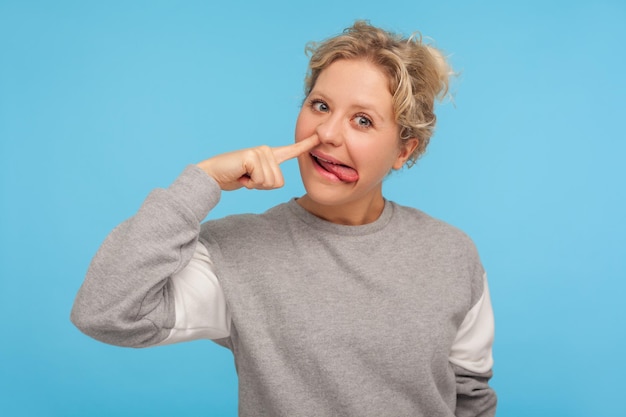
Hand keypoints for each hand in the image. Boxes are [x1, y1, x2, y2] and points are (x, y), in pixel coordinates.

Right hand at [197, 134, 318, 190]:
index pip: (292, 150)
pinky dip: (249, 183)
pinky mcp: (252, 156)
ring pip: (270, 182)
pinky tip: (240, 174)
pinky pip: (260, 180)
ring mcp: (260, 152)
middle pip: (278, 182)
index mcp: (270, 156)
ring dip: (255, 184)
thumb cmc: (234, 177)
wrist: (213, 175)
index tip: (320, 137)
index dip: (306, 145)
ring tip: (244, 175)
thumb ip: (268, 178)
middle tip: (248, 178)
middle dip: (262, 186)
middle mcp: (267, 151)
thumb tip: (275, 182)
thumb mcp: (256, 179)